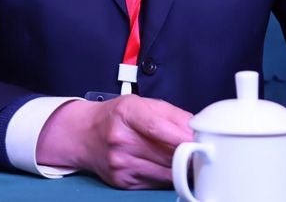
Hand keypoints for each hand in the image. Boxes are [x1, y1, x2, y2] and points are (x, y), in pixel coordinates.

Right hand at [36, 95, 192, 188]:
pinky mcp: (122, 181)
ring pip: (163, 172)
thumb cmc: (115, 116)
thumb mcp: (141, 103)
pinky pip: (155, 183)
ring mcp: (120, 162)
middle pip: (165, 153)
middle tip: (202, 152)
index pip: (158, 127)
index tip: (201, 142)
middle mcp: (120, 138)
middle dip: (188, 154)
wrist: (83, 134)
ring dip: (181, 168)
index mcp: (127, 113)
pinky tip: (169, 168)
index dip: (183, 137)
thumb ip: (172, 114)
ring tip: (189, 160)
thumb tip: (198, 127)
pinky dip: (167, 177)